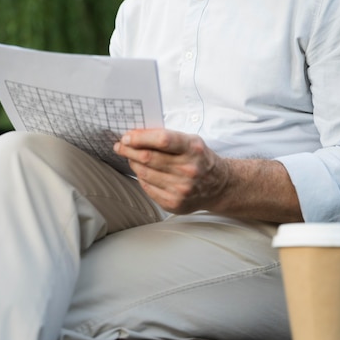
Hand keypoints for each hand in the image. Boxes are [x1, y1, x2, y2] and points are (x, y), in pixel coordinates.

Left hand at [113, 128, 228, 213]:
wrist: (219, 186)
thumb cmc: (200, 159)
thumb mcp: (191, 141)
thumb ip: (167, 138)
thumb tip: (136, 135)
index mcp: (193, 149)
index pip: (162, 140)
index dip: (141, 137)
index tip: (127, 136)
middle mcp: (188, 170)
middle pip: (149, 158)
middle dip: (129, 150)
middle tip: (120, 145)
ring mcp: (181, 189)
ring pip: (145, 173)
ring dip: (133, 163)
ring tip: (131, 157)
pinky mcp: (174, 203)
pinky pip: (148, 188)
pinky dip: (141, 178)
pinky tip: (142, 172)